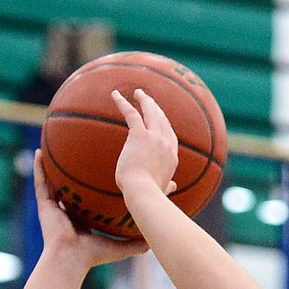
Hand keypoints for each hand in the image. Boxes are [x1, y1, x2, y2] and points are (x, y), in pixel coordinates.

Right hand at [32, 152, 143, 269]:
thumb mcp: (120, 247)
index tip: (110, 167)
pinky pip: (40, 181)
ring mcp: (55, 206)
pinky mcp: (43, 204)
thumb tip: (156, 239)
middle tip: (87, 147)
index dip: (100, 183)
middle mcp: (69, 210)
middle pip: (74, 184)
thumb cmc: (93, 256)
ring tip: (57, 142)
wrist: (70, 260)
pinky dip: (38, 167)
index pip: (93, 197)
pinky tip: (38, 151)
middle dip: (79, 167)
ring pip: (54, 179)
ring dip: (54, 162)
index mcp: (85, 218)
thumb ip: (137, 243)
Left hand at [111, 88, 179, 209]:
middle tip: (147, 99)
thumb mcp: (163, 189)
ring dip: (144, 100)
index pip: (170, 135)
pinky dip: (122, 103)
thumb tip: (173, 186)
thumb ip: (168, 186)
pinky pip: (131, 113)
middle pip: (162, 119)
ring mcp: (155, 138)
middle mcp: (166, 144)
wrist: (143, 193)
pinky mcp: (140, 135)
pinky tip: (114, 95)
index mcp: (172, 157)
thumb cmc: (150, 194)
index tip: (158, 117)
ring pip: (150, 112)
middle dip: (155, 108)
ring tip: (138, 93)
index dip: (164, 124)